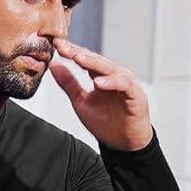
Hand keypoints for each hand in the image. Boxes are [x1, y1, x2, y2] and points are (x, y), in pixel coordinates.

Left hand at [46, 37, 152, 152]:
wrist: (123, 144)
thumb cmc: (106, 123)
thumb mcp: (81, 102)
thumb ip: (69, 84)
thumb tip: (54, 65)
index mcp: (101, 75)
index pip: (85, 59)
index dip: (71, 51)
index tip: (56, 45)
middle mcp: (114, 75)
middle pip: (96, 60)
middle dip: (79, 53)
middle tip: (63, 47)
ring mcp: (126, 83)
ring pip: (109, 68)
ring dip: (93, 63)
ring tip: (78, 59)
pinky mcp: (136, 95)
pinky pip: (124, 85)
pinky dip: (112, 82)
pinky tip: (99, 83)